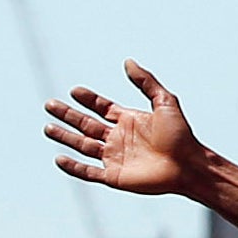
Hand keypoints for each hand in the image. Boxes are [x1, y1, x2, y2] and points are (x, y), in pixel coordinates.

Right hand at [46, 61, 198, 197]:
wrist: (189, 166)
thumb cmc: (181, 136)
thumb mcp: (165, 102)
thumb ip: (146, 82)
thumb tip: (128, 61)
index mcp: (129, 120)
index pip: (101, 108)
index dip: (87, 100)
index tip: (74, 91)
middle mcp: (119, 138)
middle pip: (86, 125)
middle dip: (68, 115)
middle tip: (49, 105)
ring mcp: (115, 158)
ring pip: (83, 146)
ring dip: (65, 137)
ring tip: (47, 128)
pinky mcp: (114, 176)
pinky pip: (89, 172)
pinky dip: (73, 167)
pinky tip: (59, 158)